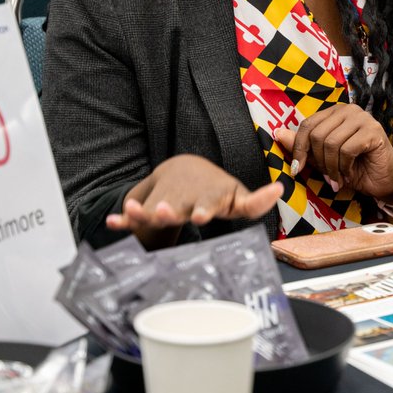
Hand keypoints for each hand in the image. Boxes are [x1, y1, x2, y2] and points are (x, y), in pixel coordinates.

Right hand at [107, 155, 282, 248]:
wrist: (188, 170)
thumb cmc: (219, 190)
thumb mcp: (239, 196)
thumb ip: (257, 201)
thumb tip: (280, 190)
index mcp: (208, 200)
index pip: (208, 205)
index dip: (205, 211)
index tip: (201, 216)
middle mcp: (185, 201)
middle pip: (177, 208)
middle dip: (170, 211)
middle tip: (165, 213)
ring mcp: (167, 203)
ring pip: (152, 210)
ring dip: (142, 212)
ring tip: (129, 211)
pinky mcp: (151, 207)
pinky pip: (136, 214)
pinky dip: (124, 219)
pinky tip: (113, 222)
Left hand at [274, 103, 392, 202]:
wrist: (383, 181)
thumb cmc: (355, 168)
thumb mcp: (323, 159)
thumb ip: (304, 146)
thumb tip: (278, 133)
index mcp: (335, 112)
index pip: (307, 124)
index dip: (298, 149)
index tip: (297, 169)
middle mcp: (349, 110)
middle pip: (317, 134)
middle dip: (319, 162)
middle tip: (329, 176)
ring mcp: (363, 118)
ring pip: (330, 143)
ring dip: (332, 168)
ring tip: (339, 178)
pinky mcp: (373, 131)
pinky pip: (347, 149)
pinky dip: (344, 167)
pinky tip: (350, 174)